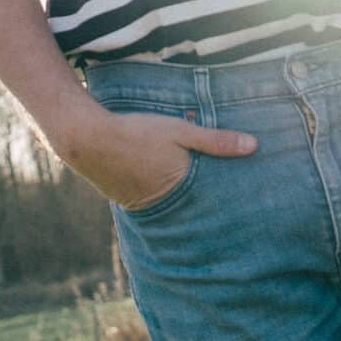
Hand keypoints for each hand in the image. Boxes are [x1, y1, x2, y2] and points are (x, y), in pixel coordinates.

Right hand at [60, 103, 255, 209]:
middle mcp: (161, 204)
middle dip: (201, 206)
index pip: (209, 202)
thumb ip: (216, 141)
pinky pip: (147, 201)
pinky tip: (158, 186)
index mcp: (179, 189)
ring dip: (176, 201)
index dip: (222, 202)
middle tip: (220, 209)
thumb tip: (254, 146)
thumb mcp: (180, 131)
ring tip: (190, 198)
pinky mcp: (123, 200)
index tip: (240, 208)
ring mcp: (140, 204)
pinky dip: (155, 195)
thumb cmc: (137, 132)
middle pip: (188, 207)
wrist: (87, 138)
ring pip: (167, 205)